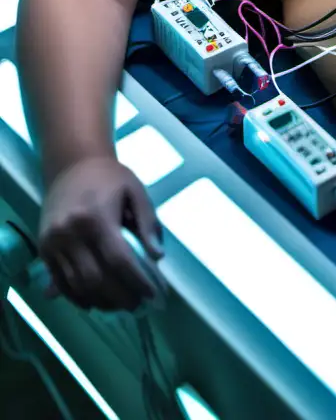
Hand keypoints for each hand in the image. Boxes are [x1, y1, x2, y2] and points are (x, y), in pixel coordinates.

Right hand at [38, 156, 163, 310]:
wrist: (71, 166)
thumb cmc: (110, 178)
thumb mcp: (136, 191)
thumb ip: (147, 223)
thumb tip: (157, 256)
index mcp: (97, 217)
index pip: (119, 260)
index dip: (137, 282)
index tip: (153, 295)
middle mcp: (71, 233)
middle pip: (97, 278)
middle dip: (120, 297)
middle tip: (138, 305)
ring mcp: (54, 244)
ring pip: (78, 286)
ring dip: (101, 301)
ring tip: (121, 305)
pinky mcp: (44, 250)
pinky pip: (61, 282)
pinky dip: (79, 297)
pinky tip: (97, 301)